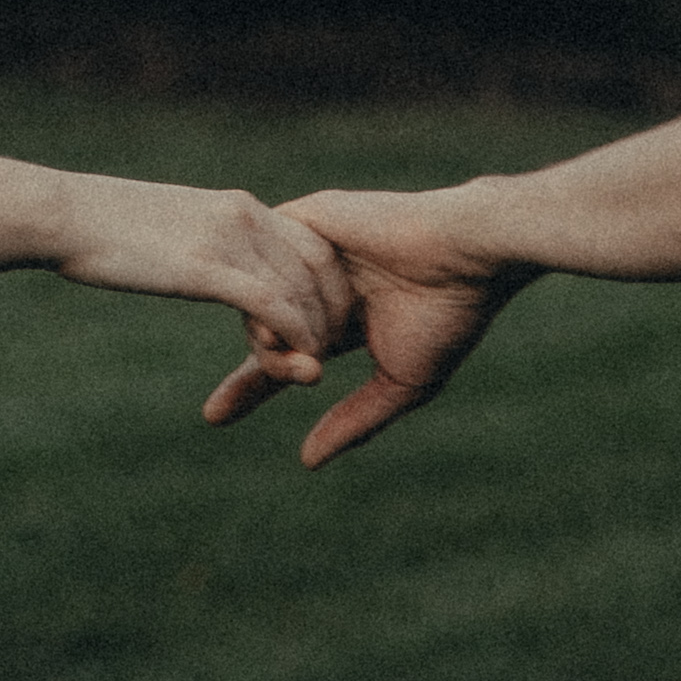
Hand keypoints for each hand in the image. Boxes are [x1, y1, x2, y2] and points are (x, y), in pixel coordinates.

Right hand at [60, 176, 345, 354]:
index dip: (328, 285)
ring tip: (311, 366)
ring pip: (302, 290)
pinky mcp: (208, 268)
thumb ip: (200, 244)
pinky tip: (295, 362)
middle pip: (319, 266)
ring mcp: (229, 240)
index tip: (327, 320)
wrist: (66, 216)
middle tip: (329, 349)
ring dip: (315, 334)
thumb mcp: (168, 227)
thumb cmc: (104, 228)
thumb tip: (201, 266)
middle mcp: (245, 216)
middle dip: (332, 312)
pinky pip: (274, 305)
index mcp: (238, 205)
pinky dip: (293, 337)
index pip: (312, 241)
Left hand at [202, 185, 531, 466]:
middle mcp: (318, 285)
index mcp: (340, 318)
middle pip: (261, 331)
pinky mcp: (306, 218)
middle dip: (272, 360)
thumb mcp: (401, 382)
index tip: (213, 417)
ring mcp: (309, 251)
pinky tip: (322, 297)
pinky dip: (285, 288)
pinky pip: (264, 261)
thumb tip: (307, 461)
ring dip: (287, 328)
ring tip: (327, 333)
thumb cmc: (447, 316)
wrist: (467, 252)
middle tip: (309, 370)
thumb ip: (354, 420)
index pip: (280, 353)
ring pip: (259, 300)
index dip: (250, 385)